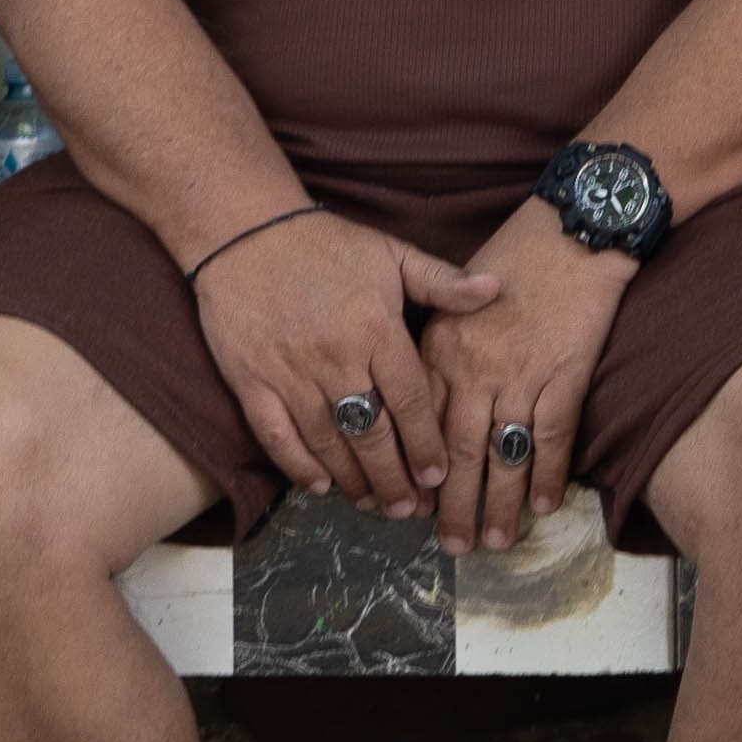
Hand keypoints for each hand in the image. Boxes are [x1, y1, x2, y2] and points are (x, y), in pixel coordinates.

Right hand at [192, 208, 490, 512]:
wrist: (243, 231)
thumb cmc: (325, 243)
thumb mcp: (391, 253)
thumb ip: (443, 281)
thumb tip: (498, 288)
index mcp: (376, 329)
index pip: (410, 399)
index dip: (426, 443)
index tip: (441, 476)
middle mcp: (335, 358)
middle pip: (371, 432)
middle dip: (394, 476)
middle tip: (412, 510)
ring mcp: (289, 373)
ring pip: (327, 441)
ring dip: (352, 480)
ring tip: (375, 505)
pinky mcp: (250, 382)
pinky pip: (275, 435)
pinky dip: (297, 465)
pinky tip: (320, 486)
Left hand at [424, 198, 633, 551]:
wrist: (572, 229)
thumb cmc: (516, 257)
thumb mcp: (456, 296)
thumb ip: (441, 348)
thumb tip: (432, 403)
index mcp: (437, 349)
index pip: (418, 427)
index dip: (416, 475)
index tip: (413, 511)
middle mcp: (471, 369)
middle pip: (454, 453)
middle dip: (453, 507)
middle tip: (452, 547)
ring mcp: (518, 373)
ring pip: (500, 454)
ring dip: (499, 503)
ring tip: (496, 541)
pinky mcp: (564, 372)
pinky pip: (551, 436)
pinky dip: (548, 474)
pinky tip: (546, 503)